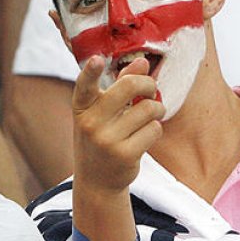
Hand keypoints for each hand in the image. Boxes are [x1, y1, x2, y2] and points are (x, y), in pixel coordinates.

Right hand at [71, 57, 164, 195]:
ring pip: (148, 108)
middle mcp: (91, 122)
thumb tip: (142, 62)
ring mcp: (107, 140)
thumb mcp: (102, 112)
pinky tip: (145, 135)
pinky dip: (155, 129)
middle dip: (148, 84)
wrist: (97, 180)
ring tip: (151, 115)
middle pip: (129, 86)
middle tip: (150, 90)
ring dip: (157, 109)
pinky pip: (154, 129)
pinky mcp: (124, 155)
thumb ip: (120, 84)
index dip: (90, 71)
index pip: (84, 85)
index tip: (96, 59)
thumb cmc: (101, 137)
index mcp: (82, 107)